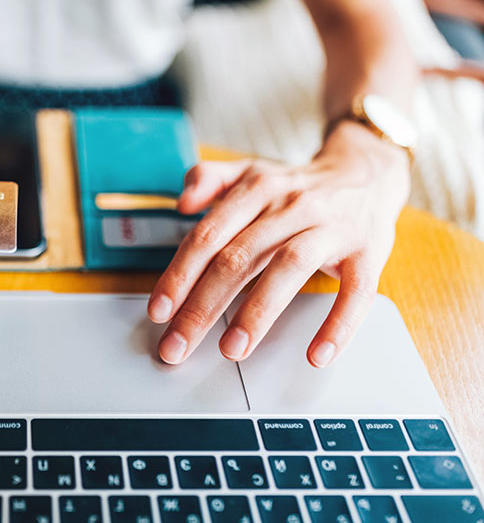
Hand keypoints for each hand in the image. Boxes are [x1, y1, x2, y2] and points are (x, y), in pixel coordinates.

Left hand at [147, 121, 410, 366]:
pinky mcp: (368, 252)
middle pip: (239, 257)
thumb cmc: (296, 186)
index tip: (158, 312)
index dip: (179, 275)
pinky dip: (338, 323)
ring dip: (257, 312)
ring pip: (289, 268)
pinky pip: (356, 291)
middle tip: (178, 345)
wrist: (367, 172)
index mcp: (256, 189)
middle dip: (203, 306)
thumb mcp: (250, 171)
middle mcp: (291, 206)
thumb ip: (209, 178)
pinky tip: (317, 354)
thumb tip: (181, 202)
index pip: (208, 235)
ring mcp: (332, 228)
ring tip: (231, 350)